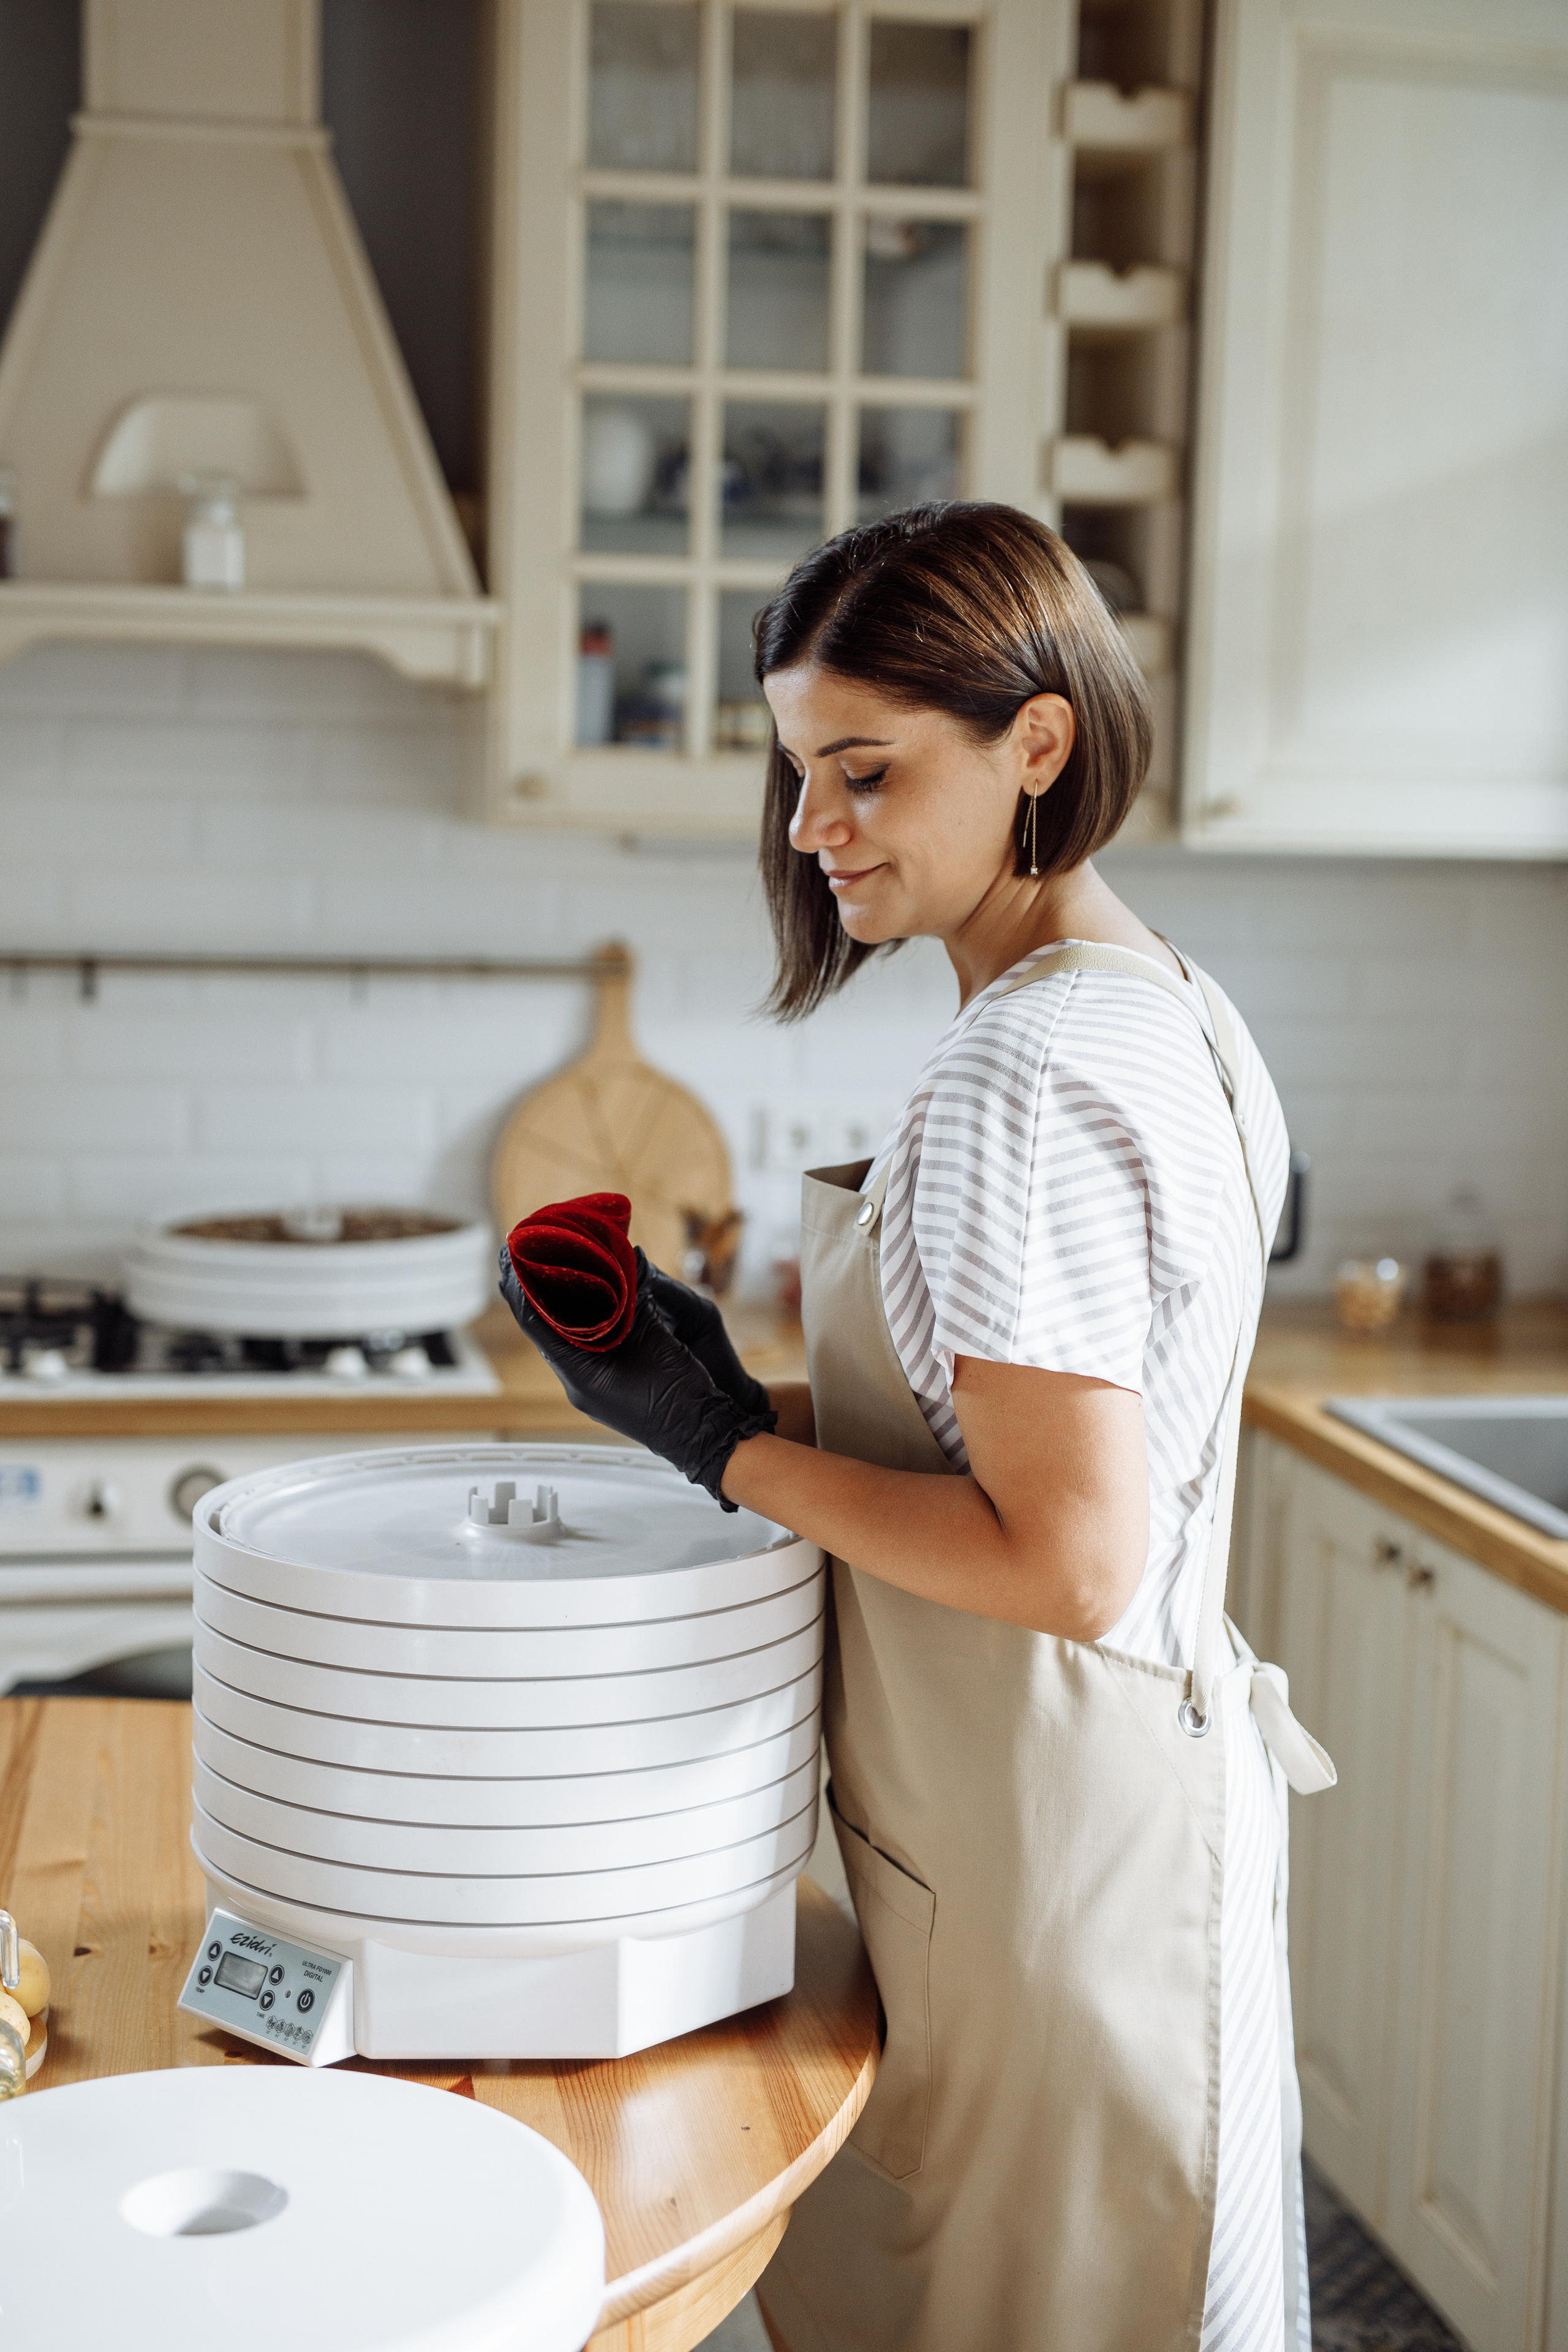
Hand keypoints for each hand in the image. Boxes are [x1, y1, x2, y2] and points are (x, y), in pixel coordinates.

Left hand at [498, 1246, 775, 1508]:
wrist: (707, 1436)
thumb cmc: (683, 1400)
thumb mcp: (656, 1338)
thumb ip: (634, 1300)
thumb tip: (625, 1262)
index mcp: (580, 1376)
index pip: (535, 1322)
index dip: (521, 1285)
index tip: (511, 1255)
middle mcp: (578, 1383)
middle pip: (545, 1326)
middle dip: (538, 1289)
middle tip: (531, 1254)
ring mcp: (591, 1386)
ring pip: (564, 1334)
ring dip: (561, 1302)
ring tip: (556, 1268)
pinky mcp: (606, 1383)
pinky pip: (585, 1344)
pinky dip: (585, 1317)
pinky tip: (591, 1297)